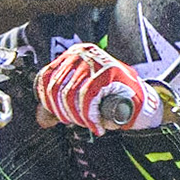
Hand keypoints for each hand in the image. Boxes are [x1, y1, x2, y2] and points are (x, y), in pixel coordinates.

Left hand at [34, 44, 160, 134]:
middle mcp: (81, 53)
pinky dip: (88, 117)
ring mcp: (94, 60)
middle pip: (55, 87)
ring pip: (69, 94)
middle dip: (62, 111)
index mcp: (71, 55)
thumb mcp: (79, 98)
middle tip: (75, 123)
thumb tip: (41, 118)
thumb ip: (59, 105)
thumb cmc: (107, 98)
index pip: (45, 77)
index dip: (46, 101)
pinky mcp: (106, 72)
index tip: (56, 116)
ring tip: (87, 124)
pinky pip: (86, 98)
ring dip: (76, 116)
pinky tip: (96, 126)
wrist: (139, 100)